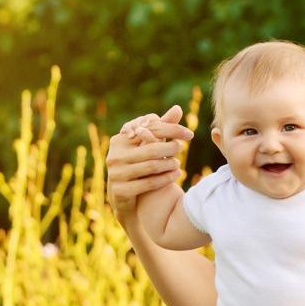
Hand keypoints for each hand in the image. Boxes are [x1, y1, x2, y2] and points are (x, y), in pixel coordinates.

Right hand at [106, 105, 193, 222]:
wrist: (123, 197)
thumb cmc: (137, 165)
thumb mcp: (147, 145)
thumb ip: (161, 128)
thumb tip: (177, 108)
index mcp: (119, 140)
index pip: (149, 130)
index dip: (172, 129)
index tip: (189, 133)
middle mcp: (114, 156)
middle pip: (151, 148)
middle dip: (171, 147)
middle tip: (181, 147)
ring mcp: (116, 174)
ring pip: (152, 166)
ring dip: (170, 163)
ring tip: (178, 163)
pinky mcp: (121, 190)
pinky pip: (149, 183)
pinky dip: (166, 178)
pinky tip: (176, 175)